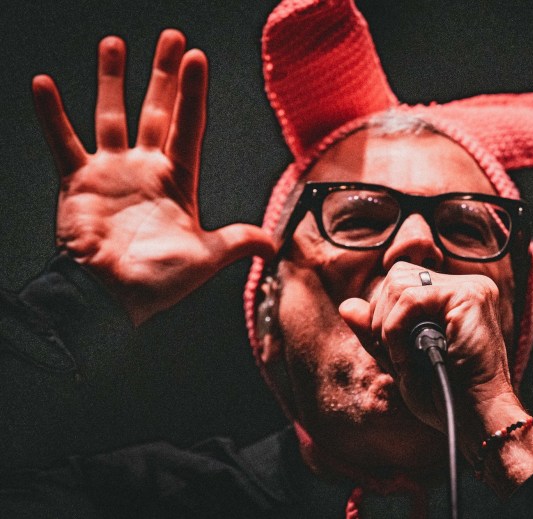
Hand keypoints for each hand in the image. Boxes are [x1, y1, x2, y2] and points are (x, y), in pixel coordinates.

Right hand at [32, 30, 274, 324]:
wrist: (112, 298)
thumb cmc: (158, 282)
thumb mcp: (206, 259)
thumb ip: (237, 243)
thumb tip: (274, 244)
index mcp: (178, 181)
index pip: (188, 126)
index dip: (192, 93)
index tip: (197, 58)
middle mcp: (146, 169)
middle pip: (157, 111)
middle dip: (163, 75)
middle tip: (172, 38)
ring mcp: (111, 172)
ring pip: (111, 116)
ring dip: (111, 80)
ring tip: (114, 43)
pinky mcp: (78, 182)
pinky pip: (61, 142)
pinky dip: (51, 116)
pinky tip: (43, 84)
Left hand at [339, 261, 516, 431]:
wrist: (473, 418)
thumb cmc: (442, 395)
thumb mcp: (399, 360)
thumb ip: (376, 331)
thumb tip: (346, 305)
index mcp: (452, 297)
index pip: (399, 282)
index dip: (382, 315)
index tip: (393, 353)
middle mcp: (465, 285)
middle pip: (396, 276)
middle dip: (381, 319)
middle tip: (397, 357)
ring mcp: (471, 287)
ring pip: (398, 283)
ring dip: (387, 326)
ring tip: (405, 359)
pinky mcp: (471, 295)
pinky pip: (411, 298)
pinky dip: (396, 329)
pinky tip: (408, 357)